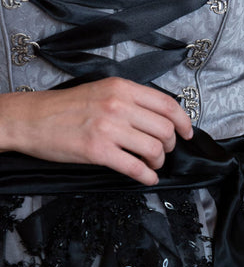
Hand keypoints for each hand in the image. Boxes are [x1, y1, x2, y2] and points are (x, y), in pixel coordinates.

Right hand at [0, 77, 192, 184]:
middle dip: (169, 146)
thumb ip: (130, 100)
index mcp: (121, 88)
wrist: (32, 119)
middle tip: (162, 152)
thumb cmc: (65, 108)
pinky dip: (147, 176)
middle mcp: (118, 105)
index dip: (183, 122)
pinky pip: (135, 168)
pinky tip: (147, 178)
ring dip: (158, 162)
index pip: (167, 105)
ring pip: (154, 149)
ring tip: (151, 164)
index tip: (187, 134)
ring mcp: (109, 128)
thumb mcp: (102, 90)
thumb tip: (159, 117)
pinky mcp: (99, 151)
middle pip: (164, 130)